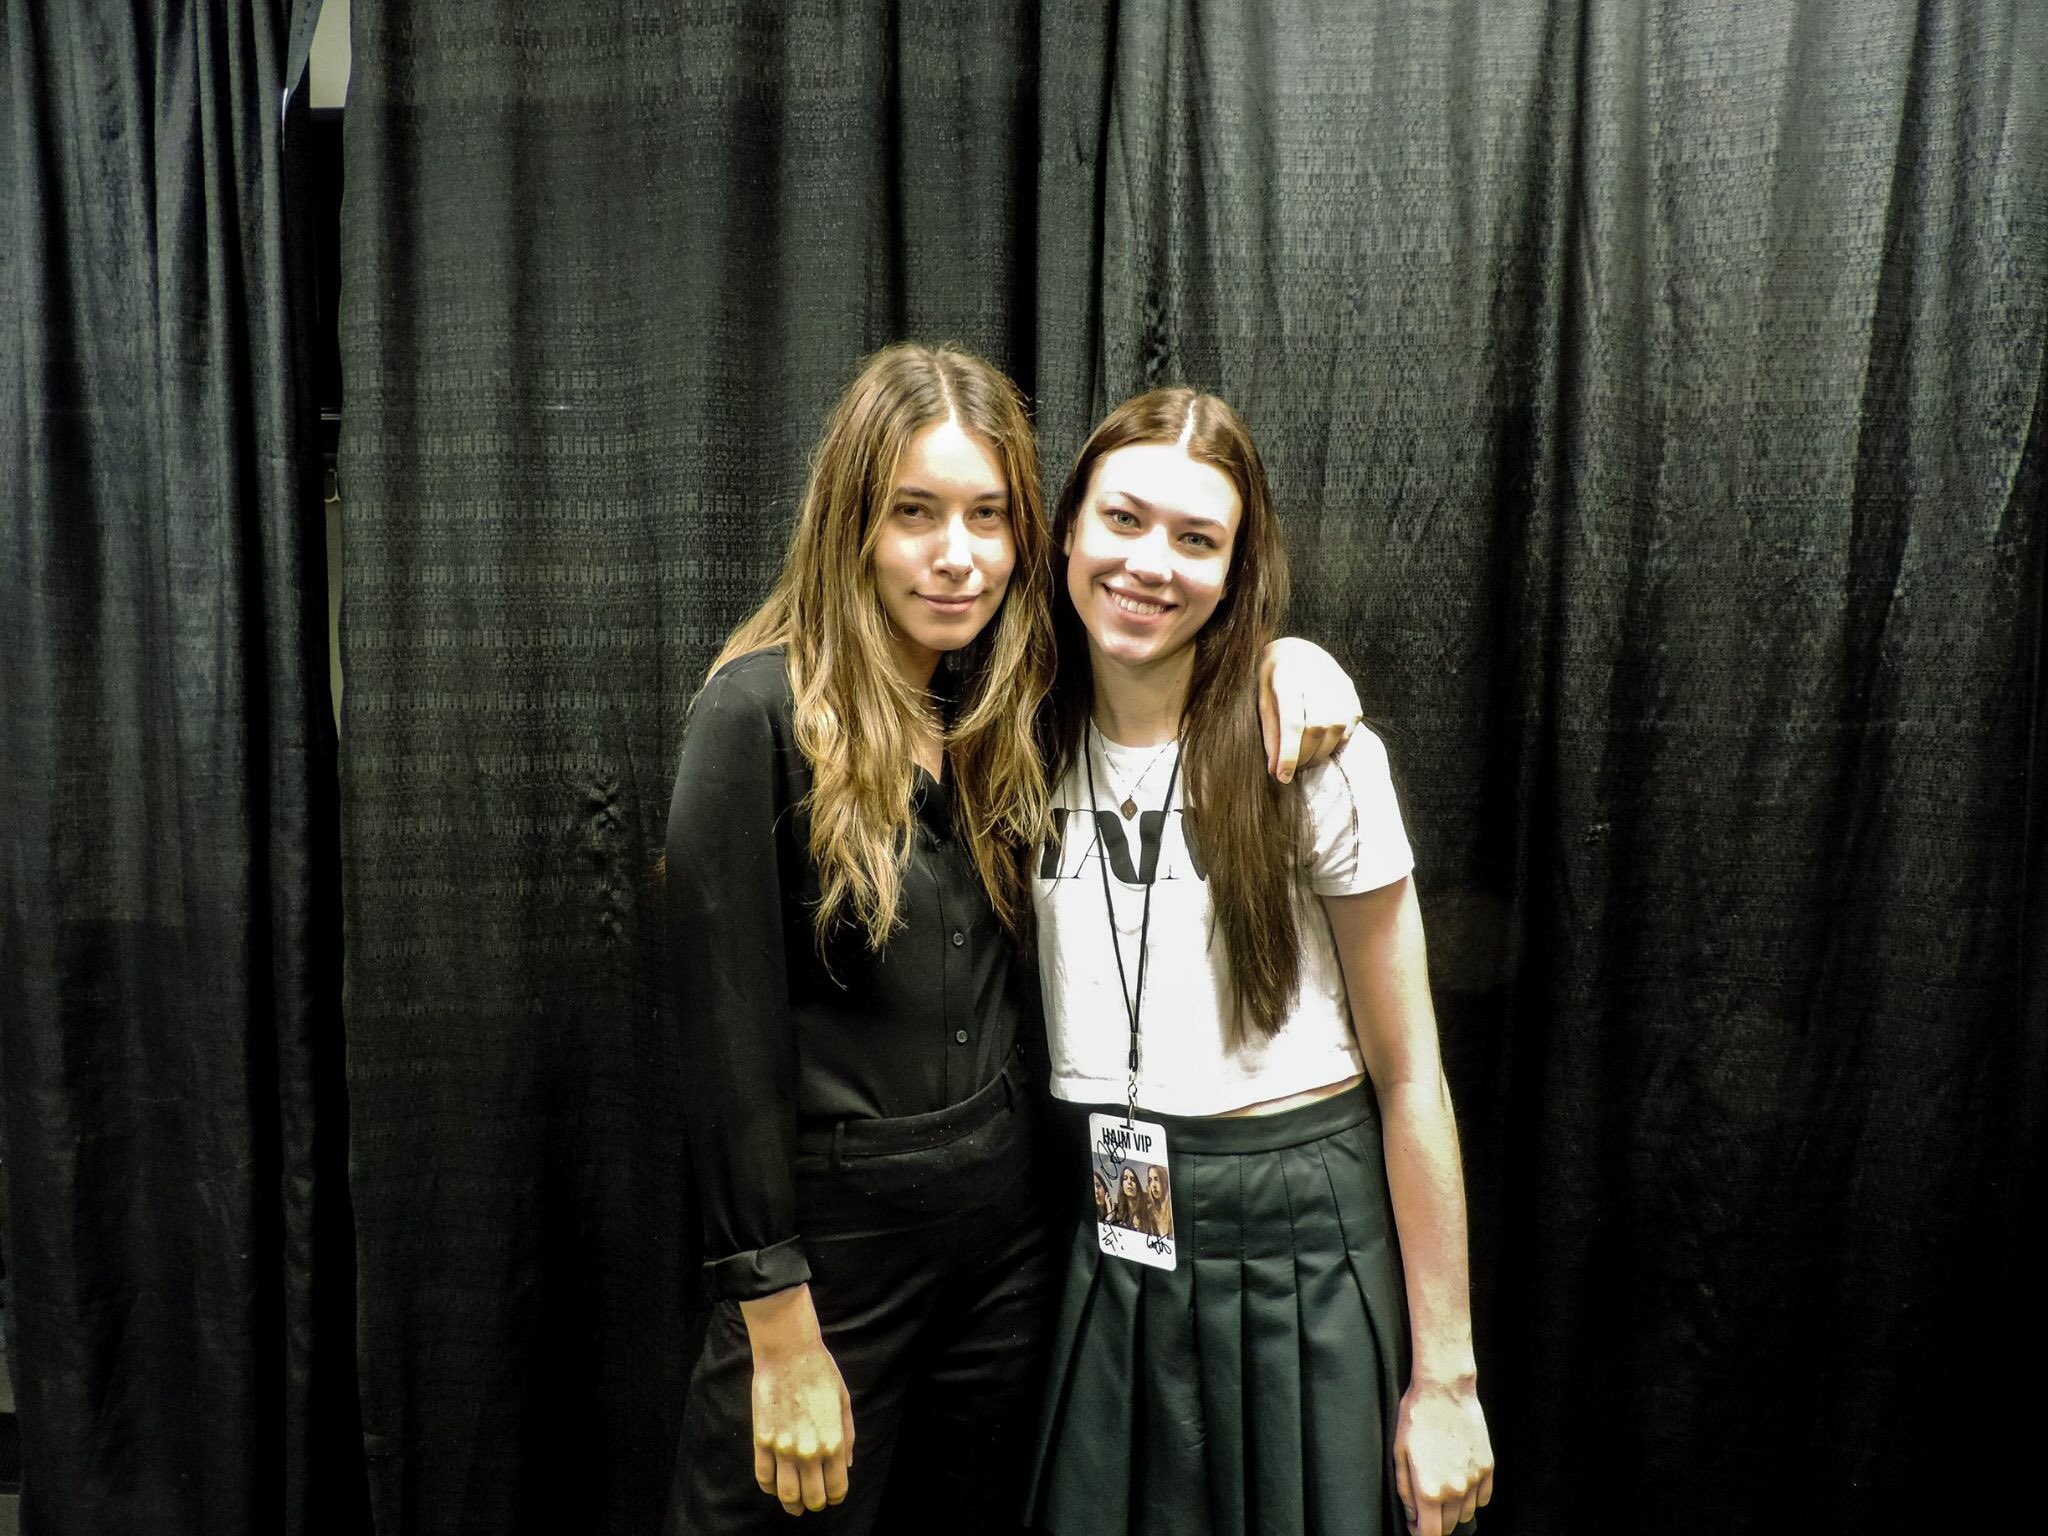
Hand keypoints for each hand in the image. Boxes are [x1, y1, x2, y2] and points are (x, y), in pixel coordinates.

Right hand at [739, 1286, 855, 1515]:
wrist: (788, 1352)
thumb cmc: (820, 1372)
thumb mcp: (844, 1402)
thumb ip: (847, 1437)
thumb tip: (846, 1465)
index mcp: (833, 1442)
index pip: (836, 1487)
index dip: (836, 1497)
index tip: (833, 1495)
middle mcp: (809, 1450)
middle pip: (812, 1497)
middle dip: (816, 1503)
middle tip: (815, 1500)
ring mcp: (783, 1448)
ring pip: (786, 1494)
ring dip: (792, 1504)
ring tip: (795, 1504)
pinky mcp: (761, 1440)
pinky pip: (763, 1476)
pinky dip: (770, 1487)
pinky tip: (776, 1485)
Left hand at [1257, 637, 1361, 781]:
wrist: (1295, 649)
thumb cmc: (1271, 678)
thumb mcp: (1261, 700)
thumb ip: (1269, 733)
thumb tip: (1275, 770)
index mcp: (1286, 673)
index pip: (1292, 720)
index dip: (1289, 753)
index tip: (1282, 777)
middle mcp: (1315, 673)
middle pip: (1318, 726)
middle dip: (1305, 755)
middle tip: (1292, 769)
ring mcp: (1337, 679)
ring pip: (1337, 727)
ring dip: (1321, 752)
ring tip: (1304, 760)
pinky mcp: (1350, 688)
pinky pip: (1349, 724)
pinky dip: (1335, 742)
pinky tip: (1320, 745)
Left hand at [1394, 1377, 1492, 1534]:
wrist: (1445, 1390)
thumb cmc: (1417, 1417)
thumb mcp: (1399, 1453)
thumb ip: (1405, 1489)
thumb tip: (1412, 1513)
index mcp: (1429, 1489)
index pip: (1429, 1534)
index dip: (1419, 1534)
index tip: (1415, 1527)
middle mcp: (1455, 1490)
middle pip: (1448, 1527)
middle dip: (1434, 1522)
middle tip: (1424, 1507)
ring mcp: (1475, 1480)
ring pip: (1466, 1514)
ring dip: (1453, 1510)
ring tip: (1441, 1489)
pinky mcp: (1488, 1467)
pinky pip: (1483, 1498)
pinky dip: (1472, 1498)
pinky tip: (1460, 1483)